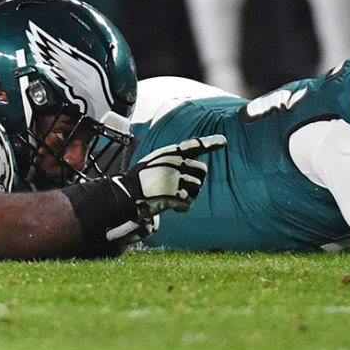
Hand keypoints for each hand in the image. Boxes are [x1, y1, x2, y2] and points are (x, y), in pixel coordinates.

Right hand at [103, 134, 225, 241]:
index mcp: (170, 152)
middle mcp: (176, 162)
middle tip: (181, 189)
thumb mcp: (154, 162)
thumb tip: (188, 167)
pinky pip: (189, 202)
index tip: (223, 141)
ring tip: (171, 197)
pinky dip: (182, 207)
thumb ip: (172, 162)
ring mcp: (176, 177)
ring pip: (197, 187)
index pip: (195, 145)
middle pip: (202, 170)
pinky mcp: (176, 193)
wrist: (126, 194)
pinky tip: (171, 207)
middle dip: (196, 180)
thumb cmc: (138, 181)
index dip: (211, 142)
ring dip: (188, 195)